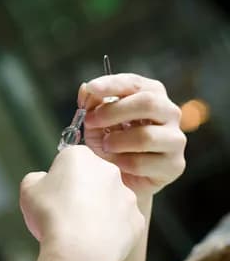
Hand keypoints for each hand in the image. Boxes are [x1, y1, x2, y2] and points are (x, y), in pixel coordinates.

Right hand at [20, 146, 143, 260]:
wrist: (79, 250)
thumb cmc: (51, 216)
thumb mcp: (28, 189)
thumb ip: (37, 179)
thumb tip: (44, 181)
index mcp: (80, 156)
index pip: (69, 160)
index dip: (58, 177)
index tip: (52, 193)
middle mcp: (108, 171)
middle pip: (92, 178)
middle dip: (81, 191)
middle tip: (64, 212)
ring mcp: (126, 196)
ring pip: (109, 200)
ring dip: (97, 210)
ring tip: (78, 230)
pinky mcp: (136, 220)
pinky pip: (121, 222)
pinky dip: (110, 230)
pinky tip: (94, 240)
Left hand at [78, 74, 186, 199]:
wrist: (124, 177)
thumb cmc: (112, 143)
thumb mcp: (97, 121)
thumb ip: (92, 105)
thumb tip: (85, 89)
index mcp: (152, 95)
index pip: (135, 83)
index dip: (112, 84)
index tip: (92, 88)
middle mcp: (169, 113)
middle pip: (148, 103)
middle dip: (113, 111)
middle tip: (90, 121)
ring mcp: (175, 139)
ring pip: (145, 136)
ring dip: (116, 141)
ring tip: (105, 146)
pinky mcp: (174, 165)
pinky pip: (142, 162)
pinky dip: (122, 162)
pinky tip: (117, 164)